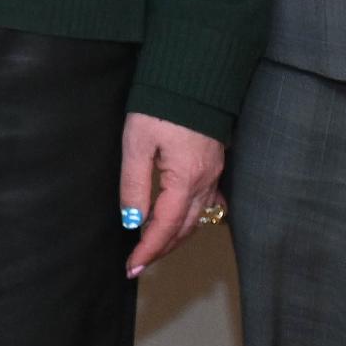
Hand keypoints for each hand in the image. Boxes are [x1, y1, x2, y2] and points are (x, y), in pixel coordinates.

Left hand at [120, 113, 226, 276]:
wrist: (195, 78)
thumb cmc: (161, 106)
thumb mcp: (137, 143)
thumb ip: (134, 184)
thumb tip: (132, 220)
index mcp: (185, 179)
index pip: (165, 227)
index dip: (148, 250)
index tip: (131, 267)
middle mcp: (204, 182)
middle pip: (184, 229)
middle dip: (161, 250)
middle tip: (138, 264)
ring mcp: (213, 175)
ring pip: (196, 218)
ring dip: (175, 237)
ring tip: (152, 248)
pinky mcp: (214, 165)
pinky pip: (205, 203)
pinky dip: (189, 219)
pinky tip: (178, 223)